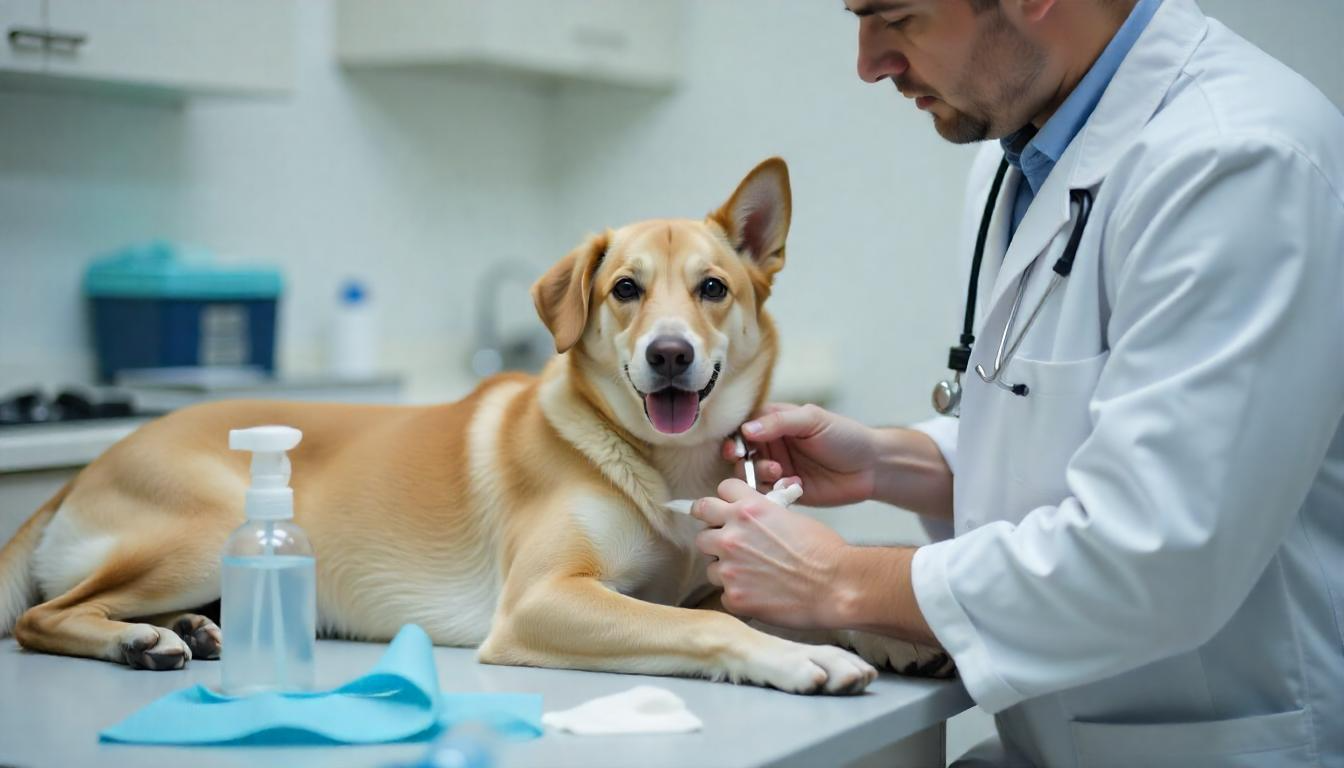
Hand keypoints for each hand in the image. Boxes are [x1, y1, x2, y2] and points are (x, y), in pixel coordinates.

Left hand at [692, 478, 849, 629]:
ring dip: (724, 567)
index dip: (727, 499)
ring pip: (708, 563)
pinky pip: (723, 593)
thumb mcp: (792, 518)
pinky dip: (737, 594)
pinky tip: (758, 594)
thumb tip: (754, 522)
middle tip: (725, 537)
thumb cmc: (824, 552)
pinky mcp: (734, 597)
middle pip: (701, 520)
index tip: (729, 508)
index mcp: (750, 510)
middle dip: (712, 526)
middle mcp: (733, 535)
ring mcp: (730, 567)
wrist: (836, 587)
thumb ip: (764, 515)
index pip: (721, 490)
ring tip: (750, 574)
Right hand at [723, 403, 878, 506]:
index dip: (735, 437)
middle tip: (744, 461)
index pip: (744, 426)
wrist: (871, 468)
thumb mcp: (813, 420)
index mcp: (776, 422)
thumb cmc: (845, 436)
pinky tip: (793, 486)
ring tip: (779, 472)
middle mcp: (773, 445)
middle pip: (740, 452)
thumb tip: (746, 429)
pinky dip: (772, 491)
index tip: (737, 447)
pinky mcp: (785, 490)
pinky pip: (765, 493)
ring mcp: (778, 468)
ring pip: (749, 474)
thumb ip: (779, 422)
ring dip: (758, 473)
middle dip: (740, 458)